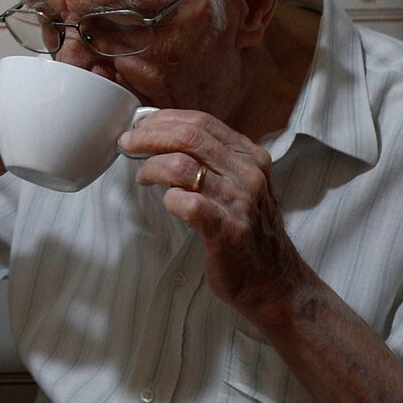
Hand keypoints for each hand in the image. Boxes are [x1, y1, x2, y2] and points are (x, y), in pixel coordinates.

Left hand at [121, 110, 317, 322]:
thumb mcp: (242, 185)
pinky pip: (187, 204)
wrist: (275, 282)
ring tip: (143, 176)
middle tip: (127, 143)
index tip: (141, 125)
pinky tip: (169, 203)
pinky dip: (169, 200)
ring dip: (152, 167)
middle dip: (149, 136)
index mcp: (251, 157)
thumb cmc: (249, 232)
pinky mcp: (228, 230)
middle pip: (189, 137)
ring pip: (182, 166)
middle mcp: (249, 174)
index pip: (202, 122)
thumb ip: (215, 161)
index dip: (165, 120)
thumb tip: (167, 136)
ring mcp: (240, 202)